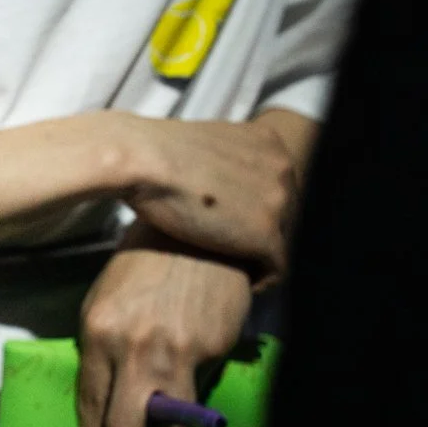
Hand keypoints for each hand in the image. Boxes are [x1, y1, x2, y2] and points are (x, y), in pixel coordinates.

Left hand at [76, 228, 251, 426]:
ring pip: (170, 424)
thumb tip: (111, 399)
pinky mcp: (212, 350)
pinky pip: (200, 389)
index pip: (89, 407)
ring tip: (171, 391)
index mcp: (98, 334)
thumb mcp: (105, 303)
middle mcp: (133, 349)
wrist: (196, 233)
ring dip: (168, 420)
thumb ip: (103, 351)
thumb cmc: (143, 266)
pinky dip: (196, 382)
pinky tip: (195, 350)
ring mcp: (176, 352)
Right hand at [109, 114, 297, 280]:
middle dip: (259, 231)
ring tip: (234, 267)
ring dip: (259, 255)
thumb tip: (218, 181)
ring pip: (282, 241)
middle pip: (284, 212)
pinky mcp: (266, 235)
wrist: (143, 162)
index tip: (232, 223)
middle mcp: (282, 169)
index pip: (275, 185)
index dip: (254, 207)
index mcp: (269, 143)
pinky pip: (276, 268)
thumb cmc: (155, 153)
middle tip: (230, 247)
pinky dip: (260, 279)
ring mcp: (277, 203)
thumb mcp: (204, 145)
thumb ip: (225, 162)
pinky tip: (242, 283)